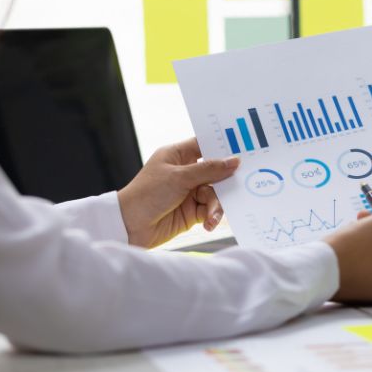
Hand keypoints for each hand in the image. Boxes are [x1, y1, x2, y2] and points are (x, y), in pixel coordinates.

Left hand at [117, 138, 238, 247]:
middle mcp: (185, 172)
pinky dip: (212, 216)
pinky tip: (209, 224)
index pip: (204, 145)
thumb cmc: (147, 194)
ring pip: (216, 193)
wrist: (129, 226)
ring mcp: (189, 192)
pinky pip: (211, 210)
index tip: (243, 149)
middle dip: (225, 181)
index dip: (222, 146)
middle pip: (215, 171)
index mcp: (178, 155)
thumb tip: (234, 161)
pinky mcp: (192, 211)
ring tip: (212, 216)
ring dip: (217, 205)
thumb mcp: (179, 177)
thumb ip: (209, 170)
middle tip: (240, 185)